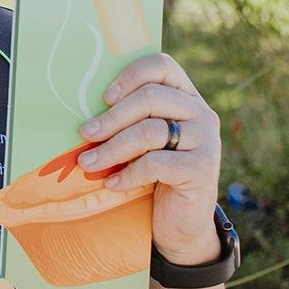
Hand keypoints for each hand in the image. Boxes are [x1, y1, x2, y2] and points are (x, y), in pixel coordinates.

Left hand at [77, 52, 225, 264]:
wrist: (181, 222)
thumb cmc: (154, 175)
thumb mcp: (142, 143)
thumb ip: (129, 121)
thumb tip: (83, 115)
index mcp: (186, 97)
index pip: (162, 66)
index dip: (131, 75)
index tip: (105, 97)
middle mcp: (201, 113)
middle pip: (151, 98)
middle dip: (111, 117)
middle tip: (84, 134)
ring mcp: (206, 141)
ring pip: (150, 131)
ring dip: (112, 148)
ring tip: (87, 163)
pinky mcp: (203, 169)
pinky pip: (156, 163)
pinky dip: (128, 173)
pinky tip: (113, 184)